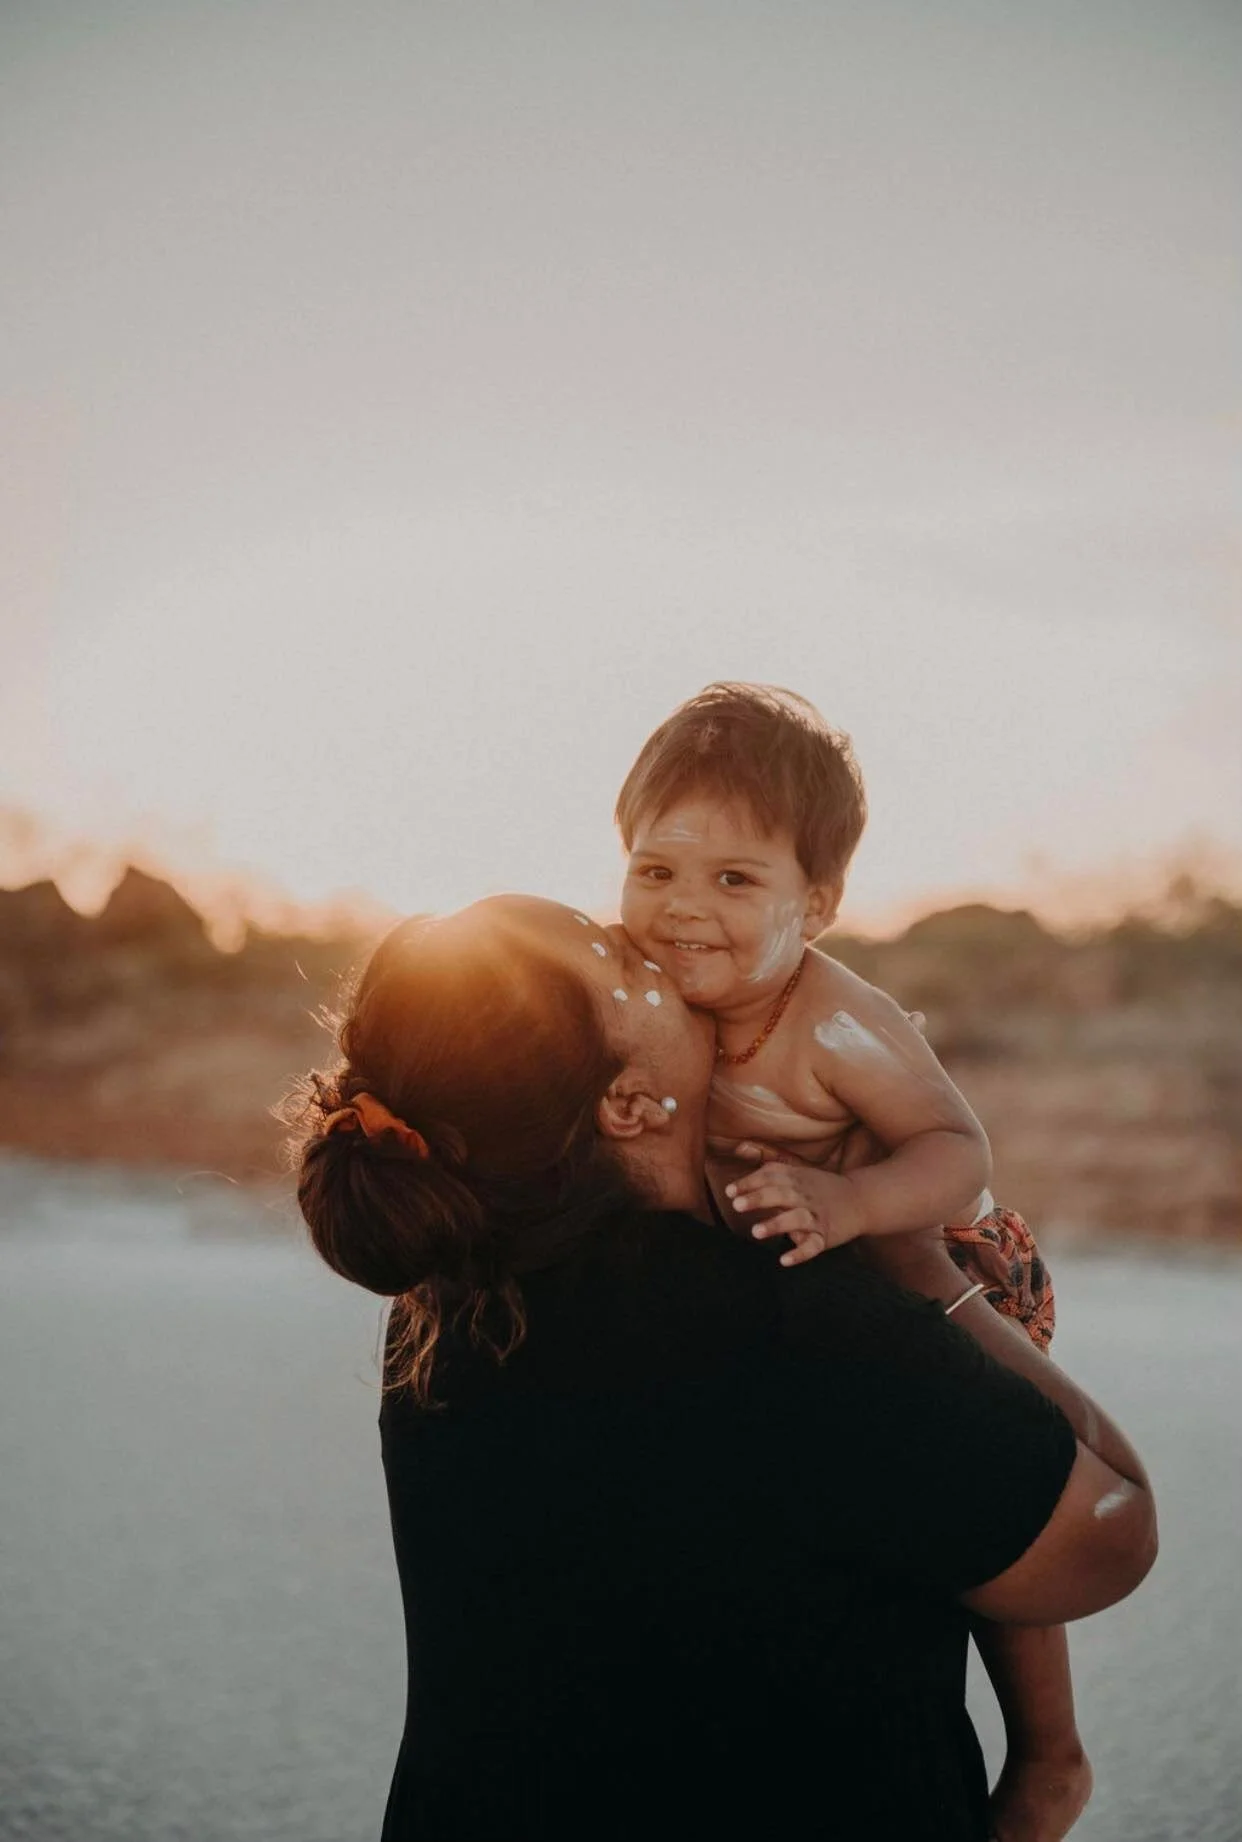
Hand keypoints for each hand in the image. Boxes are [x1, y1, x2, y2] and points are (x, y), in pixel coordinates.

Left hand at [724, 1162, 870, 1265]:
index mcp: (797, 1179)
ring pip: (797, 1219)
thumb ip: (769, 1164)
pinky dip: (800, 1253)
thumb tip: (738, 1148)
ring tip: (756, 1232)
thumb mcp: (797, 1171)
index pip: (771, 1177)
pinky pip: (813, 1245)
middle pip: (782, 1194)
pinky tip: (784, 1260)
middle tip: (737, 1205)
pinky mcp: (826, 1236)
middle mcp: (805, 1196)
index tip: (730, 1192)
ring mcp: (816, 1216)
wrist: (860, 1200)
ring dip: (777, 1224)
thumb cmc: (819, 1187)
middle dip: (759, 1199)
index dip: (750, 1183)